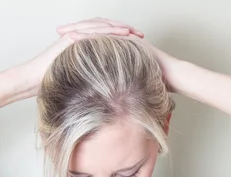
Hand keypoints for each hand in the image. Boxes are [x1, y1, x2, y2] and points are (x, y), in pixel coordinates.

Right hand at [21, 18, 142, 95]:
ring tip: (133, 33)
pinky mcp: (70, 38)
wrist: (32, 79)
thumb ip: (87, 78)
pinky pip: (91, 32)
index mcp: (81, 43)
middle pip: (106, 28)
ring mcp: (74, 35)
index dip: (122, 38)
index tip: (137, 44)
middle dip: (125, 30)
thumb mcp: (75, 80)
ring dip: (119, 29)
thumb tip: (103, 90)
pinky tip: (119, 35)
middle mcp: (79, 35)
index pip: (105, 36)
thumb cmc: (50, 82)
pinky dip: (106, 33)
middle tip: (141, 36)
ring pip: (101, 27)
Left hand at [56, 18, 179, 92]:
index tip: (61, 41)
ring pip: (100, 29)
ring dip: (81, 29)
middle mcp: (121, 38)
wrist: (173, 77)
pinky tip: (81, 37)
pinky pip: (110, 35)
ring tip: (65, 31)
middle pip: (94, 29)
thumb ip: (115, 82)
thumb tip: (101, 95)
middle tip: (58, 30)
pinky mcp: (131, 40)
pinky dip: (94, 36)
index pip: (94, 37)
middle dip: (74, 28)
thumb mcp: (128, 82)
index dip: (78, 37)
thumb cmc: (154, 82)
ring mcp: (127, 37)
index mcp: (118, 46)